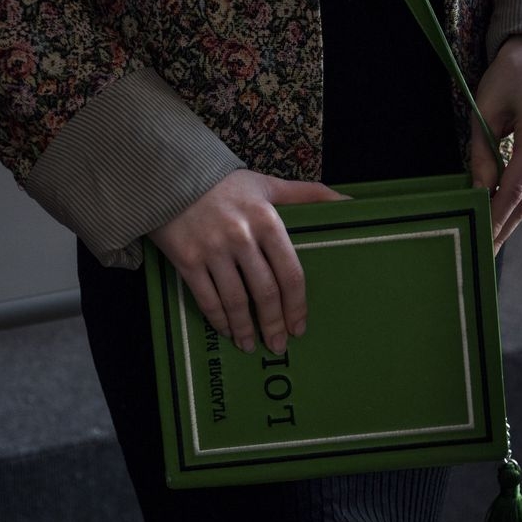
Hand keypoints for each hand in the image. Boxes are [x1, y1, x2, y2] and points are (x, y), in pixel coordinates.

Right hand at [148, 169, 346, 354]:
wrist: (172, 175)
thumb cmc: (226, 184)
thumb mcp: (269, 184)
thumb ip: (308, 195)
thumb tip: (349, 204)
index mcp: (267, 221)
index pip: (290, 273)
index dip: (297, 306)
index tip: (299, 326)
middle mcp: (242, 237)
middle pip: (265, 293)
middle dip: (274, 324)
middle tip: (279, 345)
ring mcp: (213, 250)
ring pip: (236, 301)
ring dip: (246, 329)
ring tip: (252, 345)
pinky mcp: (187, 259)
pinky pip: (207, 298)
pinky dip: (219, 319)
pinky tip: (227, 330)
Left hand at [470, 34, 521, 251]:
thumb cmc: (509, 75)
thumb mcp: (484, 109)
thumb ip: (482, 152)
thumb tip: (478, 192)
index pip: (515, 184)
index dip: (498, 213)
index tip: (482, 235)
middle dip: (506, 225)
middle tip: (484, 251)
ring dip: (512, 215)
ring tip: (489, 239)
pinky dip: (519, 198)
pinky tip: (501, 214)